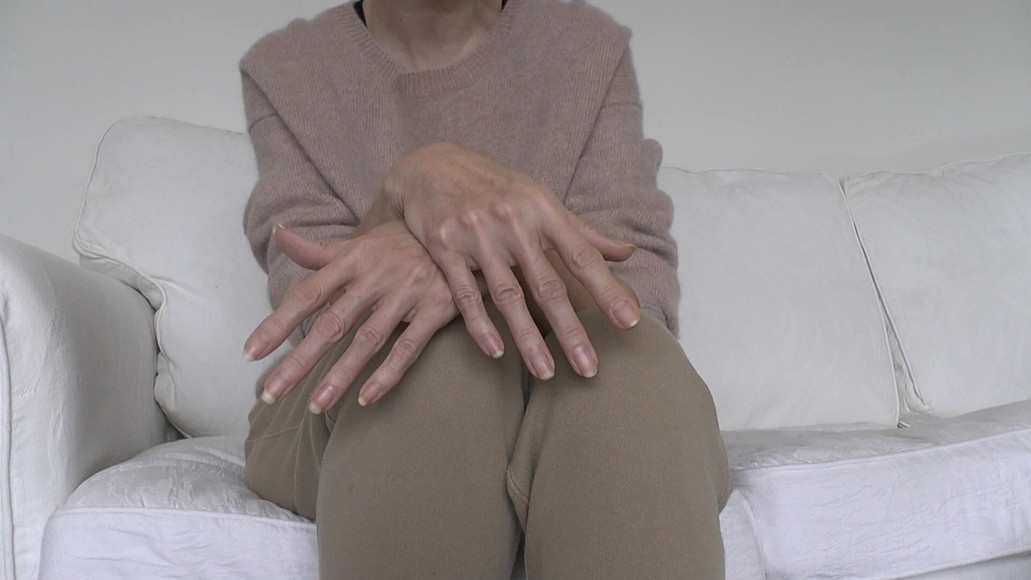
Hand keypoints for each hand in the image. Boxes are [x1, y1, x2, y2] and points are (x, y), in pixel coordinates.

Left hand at [244, 222, 458, 410]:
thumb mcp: (359, 243)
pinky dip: (388, 374)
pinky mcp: (436, 309)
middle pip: (332, 323)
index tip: (251, 353)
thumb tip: (279, 235)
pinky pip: (409, 347)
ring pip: (368, 340)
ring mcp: (406, 294)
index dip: (278, 323)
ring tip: (316, 405)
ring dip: (341, 375)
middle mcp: (375, 278)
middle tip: (271, 392)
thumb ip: (317, 250)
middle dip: (300, 360)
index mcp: (351, 261)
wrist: (459, 233)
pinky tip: (366, 399)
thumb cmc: (401, 244)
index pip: (307, 295)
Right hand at [386, 142, 639, 380]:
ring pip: (508, 296)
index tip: (630, 321)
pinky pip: (466, 293)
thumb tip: (627, 253)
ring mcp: (477, 233)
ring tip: (547, 374)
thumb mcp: (540, 200)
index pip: (583, 256)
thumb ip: (582, 232)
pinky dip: (481, 325)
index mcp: (543, 208)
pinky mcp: (444, 245)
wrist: (431, 165)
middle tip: (590, 368)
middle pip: (547, 284)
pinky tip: (497, 352)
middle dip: (570, 330)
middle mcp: (513, 220)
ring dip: (528, 339)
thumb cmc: (496, 187)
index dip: (607, 289)